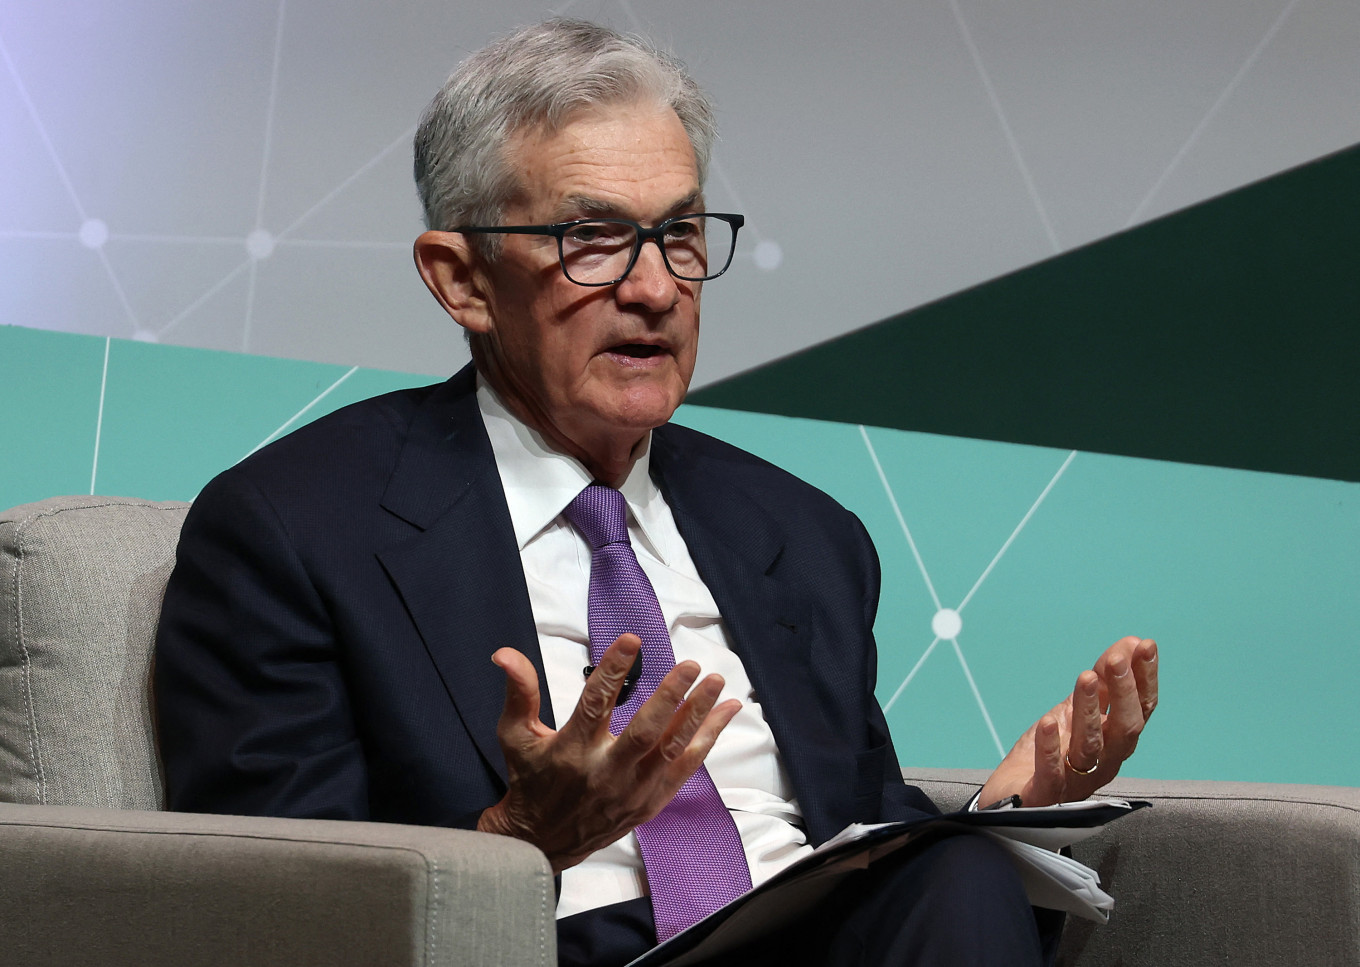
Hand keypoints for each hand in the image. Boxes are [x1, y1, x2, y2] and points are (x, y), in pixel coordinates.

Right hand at [476, 634, 740, 871]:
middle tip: (690, 665)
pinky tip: (725, 713)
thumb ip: (519, 692)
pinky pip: (683, 769)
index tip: (632, 641)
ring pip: (671, 750)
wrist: (541, 842)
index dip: (613, 671)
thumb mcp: (515, 735)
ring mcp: (631, 791)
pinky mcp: (649, 803)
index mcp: (571, 751)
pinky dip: (706, 740)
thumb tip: (505, 653)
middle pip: (644, 732)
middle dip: (670, 697)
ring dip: (697, 715)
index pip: (594, 704)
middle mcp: (604, 773)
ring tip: (717, 683)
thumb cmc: (529, 779)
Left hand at [979, 637, 1157, 807]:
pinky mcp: (1045, 795)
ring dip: (1089, 711)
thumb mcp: (1075, 711)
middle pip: (1123, 730)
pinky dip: (1050, 748)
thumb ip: (1104, 682)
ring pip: (1090, 747)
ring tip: (1085, 677)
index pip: (1139, 710)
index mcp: (1114, 742)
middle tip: (1116, 659)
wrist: (1011, 800)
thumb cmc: (1050, 753)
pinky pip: (1051, 773)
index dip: (1145, 679)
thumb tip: (1130, 643)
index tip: (1145, 646)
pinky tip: (1048, 722)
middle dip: (1123, 693)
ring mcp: (1076, 781)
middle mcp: (1103, 763)